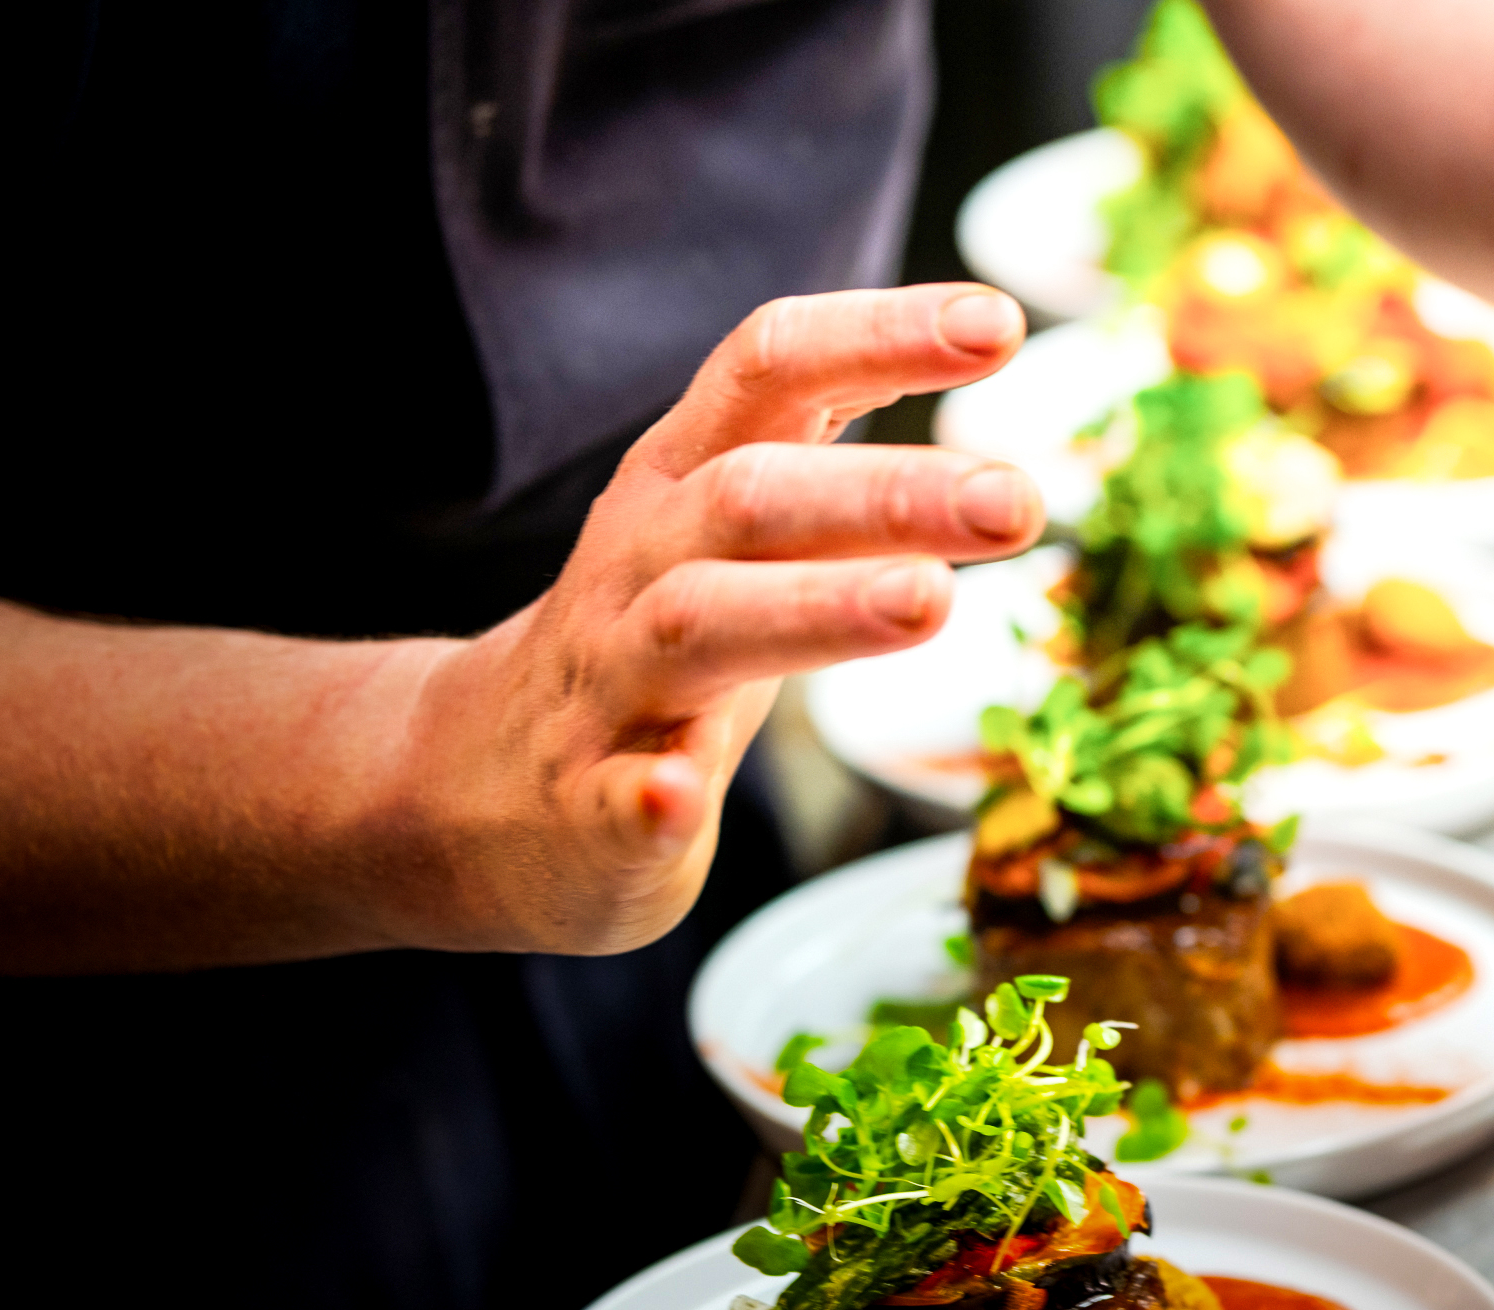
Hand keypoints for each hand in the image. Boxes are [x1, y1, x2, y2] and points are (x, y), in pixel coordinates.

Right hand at [393, 285, 1043, 953]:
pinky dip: (647, 794)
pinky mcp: (586, 804)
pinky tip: (680, 796)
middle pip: (753, 496)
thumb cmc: (655, 644)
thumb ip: (840, 463)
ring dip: (816, 608)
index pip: (771, 369)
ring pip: (699, 625)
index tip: (1001, 320)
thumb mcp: (735, 536)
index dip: (880, 333)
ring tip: (928, 603)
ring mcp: (605, 681)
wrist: (479, 785)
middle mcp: (639, 560)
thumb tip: (983, 385)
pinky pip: (612, 797)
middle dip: (887, 490)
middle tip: (1014, 500)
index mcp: (681, 481)